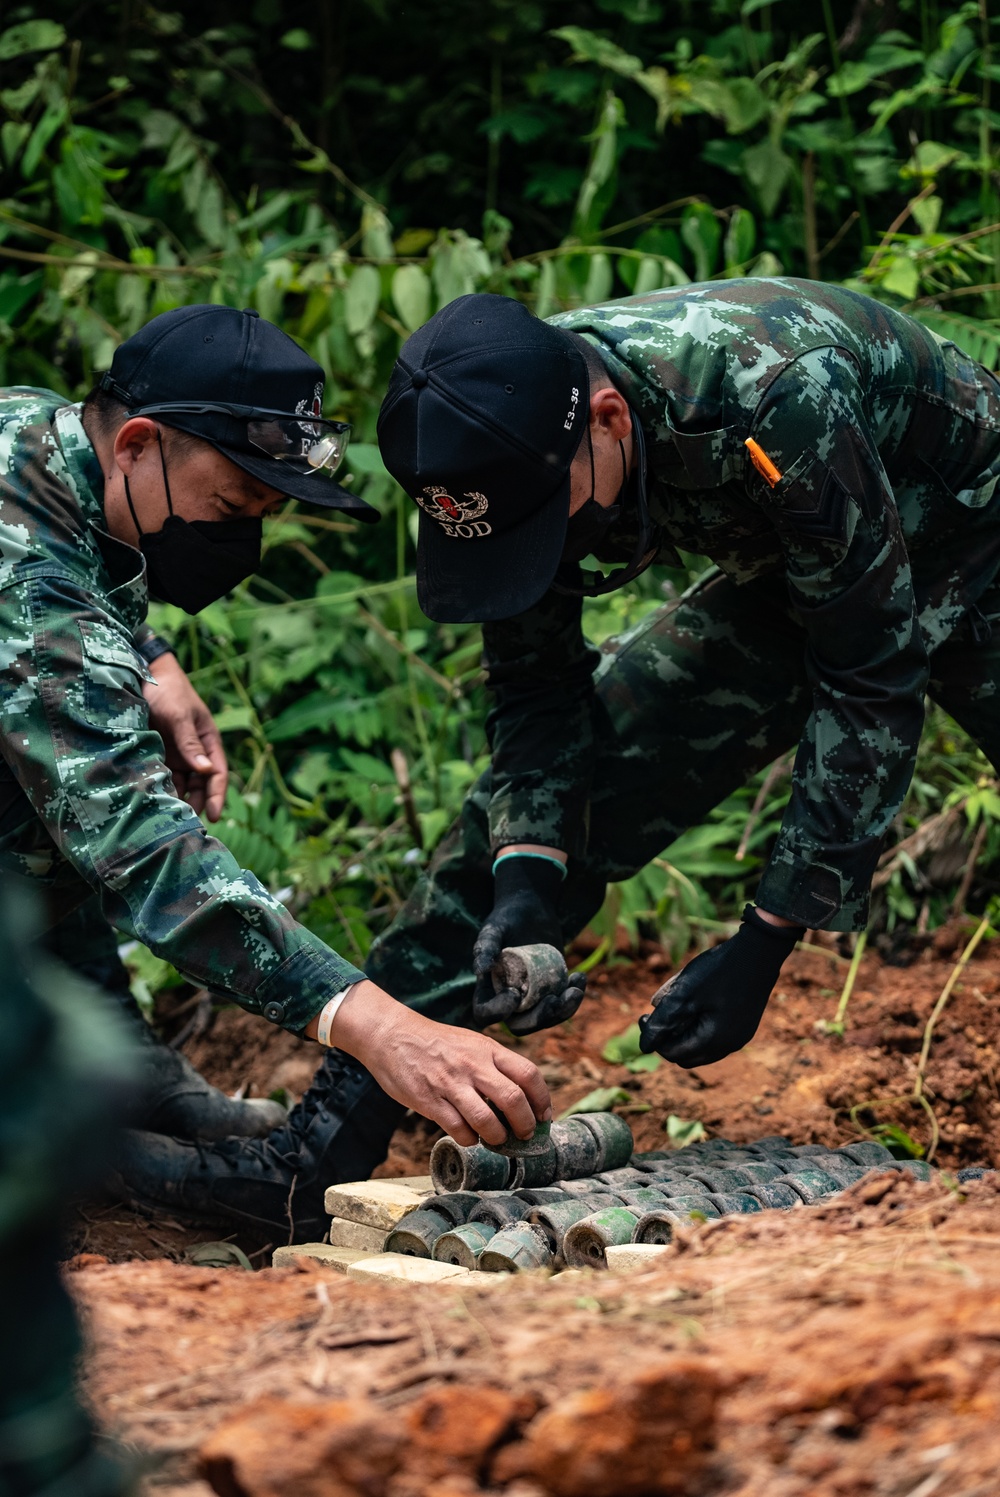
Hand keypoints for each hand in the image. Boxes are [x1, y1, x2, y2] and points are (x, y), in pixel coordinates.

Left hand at [143, 653, 227, 821]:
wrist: (142, 674)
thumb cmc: (169, 691)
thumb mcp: (180, 715)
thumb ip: (190, 743)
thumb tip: (205, 771)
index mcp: (208, 741)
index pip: (217, 773)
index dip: (217, 795)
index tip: (214, 815)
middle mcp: (194, 752)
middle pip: (200, 785)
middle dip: (196, 804)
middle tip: (187, 824)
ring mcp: (175, 755)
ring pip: (180, 785)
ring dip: (177, 800)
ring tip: (169, 818)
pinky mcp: (157, 755)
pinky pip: (161, 778)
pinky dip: (159, 790)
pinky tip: (153, 802)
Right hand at [320, 979, 552, 1145]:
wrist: (391, 1034)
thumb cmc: (435, 1043)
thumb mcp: (471, 1043)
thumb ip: (493, 1065)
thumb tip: (520, 1097)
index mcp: (487, 1049)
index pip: (528, 1074)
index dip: (542, 1099)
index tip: (544, 1116)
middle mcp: (473, 1065)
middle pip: (513, 1099)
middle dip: (525, 1124)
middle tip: (525, 1135)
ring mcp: (450, 1083)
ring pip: (486, 1119)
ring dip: (497, 1137)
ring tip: (496, 1140)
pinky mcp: (429, 1100)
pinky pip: (457, 1128)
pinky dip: (468, 1139)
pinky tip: (468, 1136)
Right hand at [472, 853, 584, 1031]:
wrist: (531, 908)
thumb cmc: (507, 918)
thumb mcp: (494, 929)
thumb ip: (485, 947)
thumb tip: (479, 971)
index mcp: (488, 990)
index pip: (486, 1014)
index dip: (499, 1012)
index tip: (514, 993)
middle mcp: (509, 999)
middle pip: (520, 1025)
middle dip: (539, 1019)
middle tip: (554, 1000)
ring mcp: (533, 997)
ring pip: (546, 1018)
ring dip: (563, 1011)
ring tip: (575, 990)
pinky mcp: (552, 989)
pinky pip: (562, 1004)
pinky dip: (573, 996)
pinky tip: (580, 977)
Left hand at [638, 904, 801, 1066]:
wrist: (759, 950)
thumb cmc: (720, 971)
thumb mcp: (685, 993)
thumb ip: (663, 1021)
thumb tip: (645, 1046)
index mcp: (715, 1041)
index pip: (674, 1054)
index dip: (654, 1039)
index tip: (644, 1016)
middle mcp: (729, 1045)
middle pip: (687, 1054)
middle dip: (668, 1037)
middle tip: (657, 1014)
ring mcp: (739, 1035)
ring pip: (701, 1045)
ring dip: (682, 1030)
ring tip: (673, 1003)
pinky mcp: (743, 1023)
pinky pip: (714, 1033)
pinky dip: (698, 1023)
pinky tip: (691, 1000)